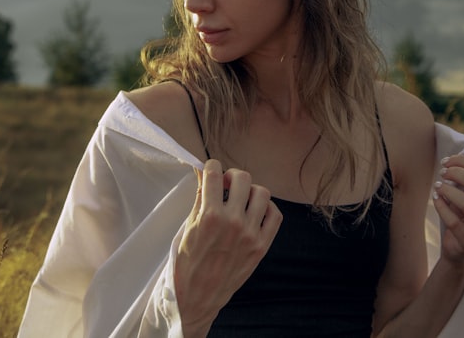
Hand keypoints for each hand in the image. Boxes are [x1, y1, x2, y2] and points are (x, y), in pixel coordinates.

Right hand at [174, 159, 281, 335]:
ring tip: (240, 199)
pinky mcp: (262, 246)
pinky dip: (266, 208)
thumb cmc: (187, 263)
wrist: (198, 297)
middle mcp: (234, 222)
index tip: (210, 170)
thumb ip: (200, 197)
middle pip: (242, 178)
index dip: (211, 167)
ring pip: (262, 193)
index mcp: (210, 216)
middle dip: (231, 176)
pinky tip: (254, 212)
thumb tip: (203, 172)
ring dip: (250, 191)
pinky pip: (275, 214)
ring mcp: (251, 235)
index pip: (215, 173)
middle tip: (225, 185)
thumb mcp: (188, 227)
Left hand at [432, 155, 463, 264]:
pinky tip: (436, 200)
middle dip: (457, 174)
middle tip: (442, 172)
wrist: (461, 249)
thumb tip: (462, 152)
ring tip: (438, 186)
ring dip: (449, 191)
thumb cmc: (463, 216)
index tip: (447, 161)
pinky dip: (442, 208)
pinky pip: (455, 223)